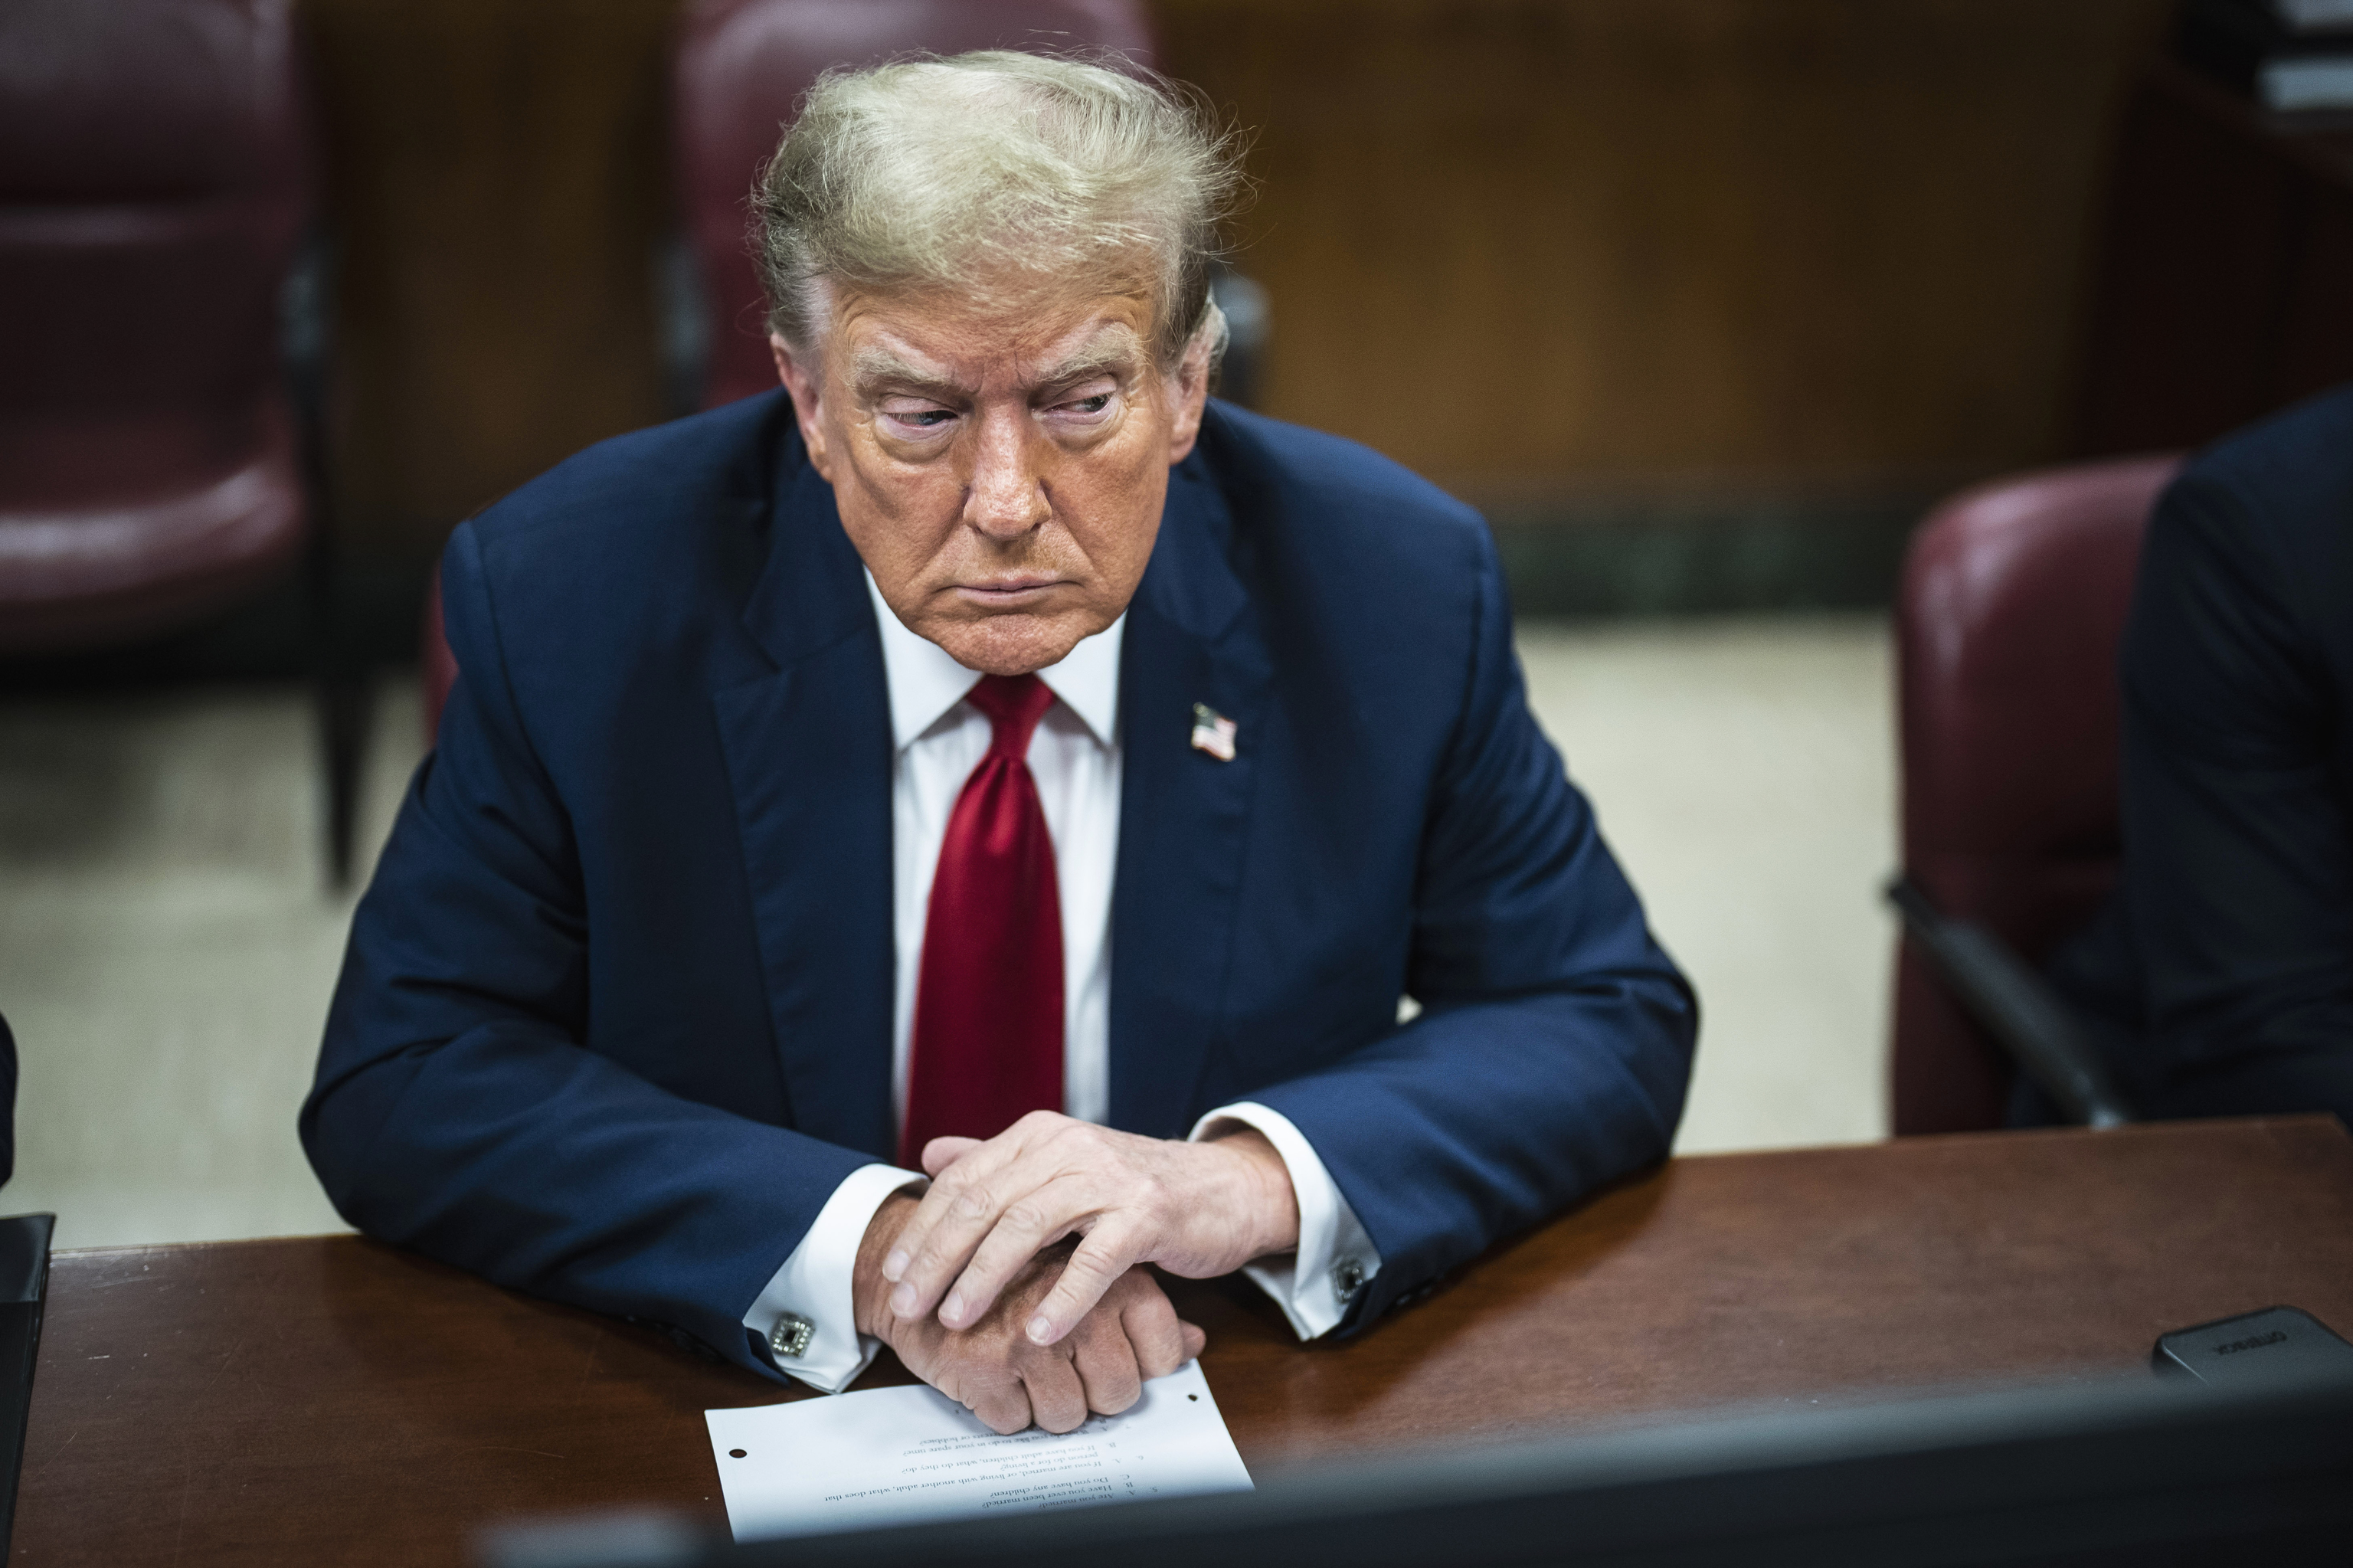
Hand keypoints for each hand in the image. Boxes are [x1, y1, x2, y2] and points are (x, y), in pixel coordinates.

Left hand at [878, 1112, 1300, 1349]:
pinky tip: (1037, 1332)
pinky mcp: (1149, 1214)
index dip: (924, 1227)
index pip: (965, 1180)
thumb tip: (932, 1156)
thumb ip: (999, 1162)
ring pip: (1029, 1227)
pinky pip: (1095, 1260)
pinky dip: (1063, 1298)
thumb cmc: (1136, 1189)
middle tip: (908, 1305)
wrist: (1225, 1189)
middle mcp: (1070, 1147)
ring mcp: (1110, 1179)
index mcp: (1042, 1135)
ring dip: (985, 1277)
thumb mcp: (1064, 1166)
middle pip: (986, 1202)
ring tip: (956, 1320)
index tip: (894, 1272)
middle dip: (939, 1257)